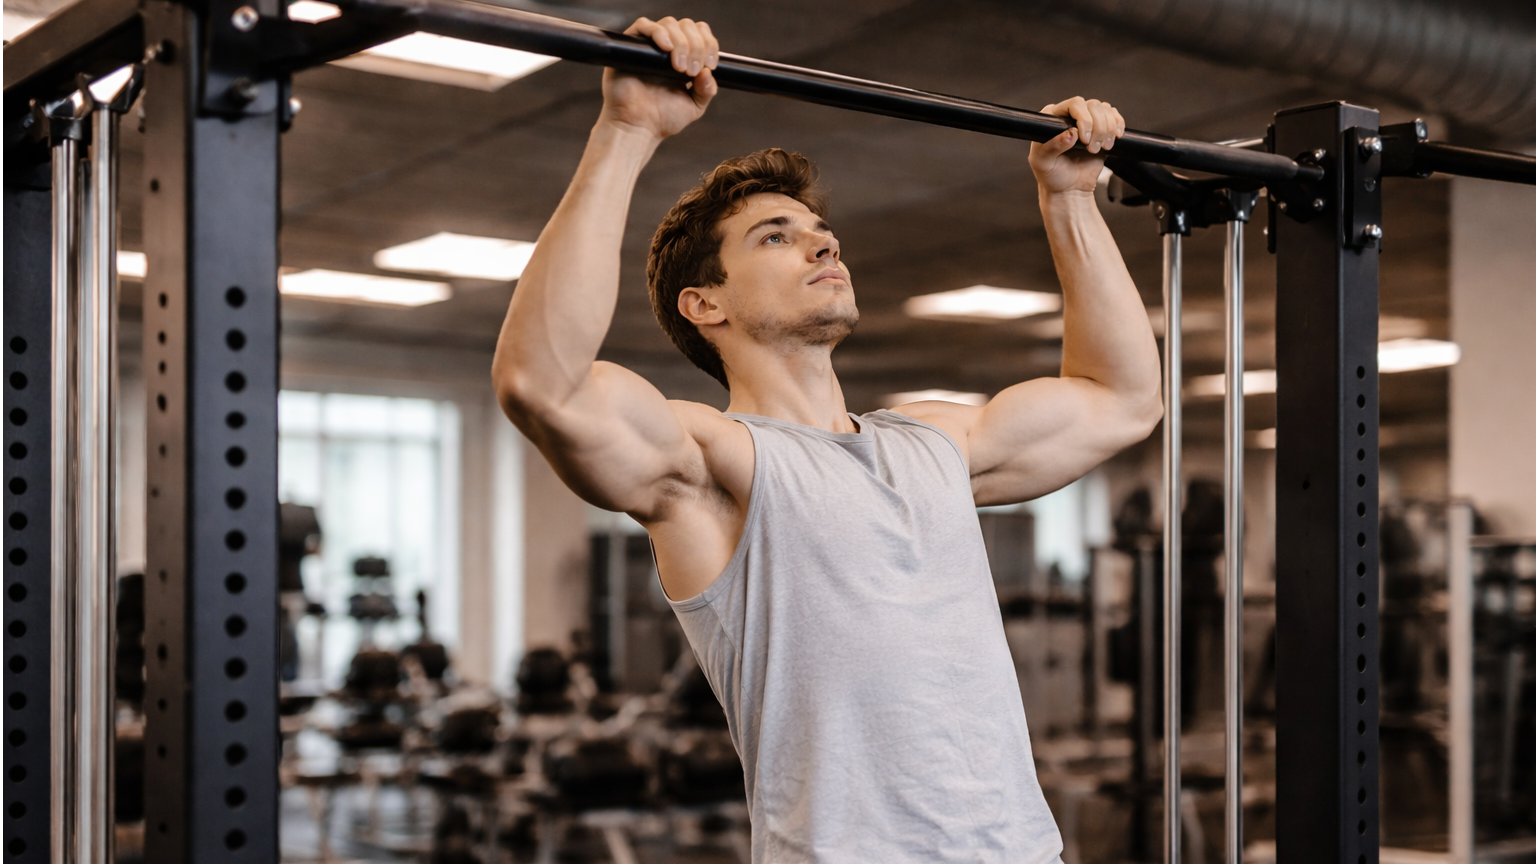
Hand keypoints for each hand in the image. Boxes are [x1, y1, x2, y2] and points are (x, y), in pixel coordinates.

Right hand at [599, 17, 719, 139]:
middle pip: (687, 26)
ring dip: (681, 42)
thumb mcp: (694, 106)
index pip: (700, 34)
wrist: (637, 128)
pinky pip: (643, 25)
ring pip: (669, 23)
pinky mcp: (630, 47)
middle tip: (691, 70)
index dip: (709, 44)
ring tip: (679, 67)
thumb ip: (706, 90)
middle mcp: (667, 49)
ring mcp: (649, 46)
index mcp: (684, 58)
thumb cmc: (662, 119)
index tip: (709, 64)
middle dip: (696, 45)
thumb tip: (708, 72)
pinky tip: (666, 49)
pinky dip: (658, 32)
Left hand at [1028, 97, 1124, 196]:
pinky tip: (1112, 140)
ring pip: (1106, 110)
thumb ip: (1053, 146)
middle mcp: (1070, 116)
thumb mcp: (1043, 163)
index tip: (1083, 139)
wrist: (1069, 188)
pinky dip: (1118, 126)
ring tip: (1098, 148)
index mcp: (1053, 118)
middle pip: (1094, 106)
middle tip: (1092, 148)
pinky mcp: (1102, 129)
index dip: (1084, 119)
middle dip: (1098, 128)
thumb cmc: (1051, 175)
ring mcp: (1088, 121)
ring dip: (1107, 130)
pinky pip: (1115, 117)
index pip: (1075, 104)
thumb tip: (1071, 133)